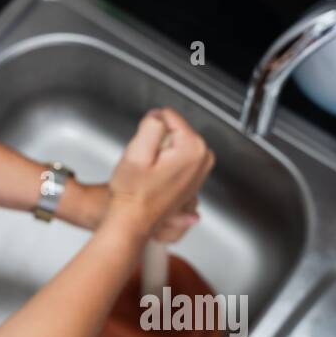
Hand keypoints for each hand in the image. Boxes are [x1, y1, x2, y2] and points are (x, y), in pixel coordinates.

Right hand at [102, 107, 213, 242]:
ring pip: (173, 142)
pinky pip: (175, 156)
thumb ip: (151, 125)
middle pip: (173, 130)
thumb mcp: (136, 152)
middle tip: (146, 163)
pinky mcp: (194, 177)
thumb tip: (158, 117)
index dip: (149, 128)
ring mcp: (201, 170)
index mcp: (193, 149)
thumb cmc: (133, 194)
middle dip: (155, 142)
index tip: (144, 149)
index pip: (168, 116)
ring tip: (149, 172)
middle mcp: (203, 158)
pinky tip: (154, 178)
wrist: (132, 221)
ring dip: (158, 153)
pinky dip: (163, 163)